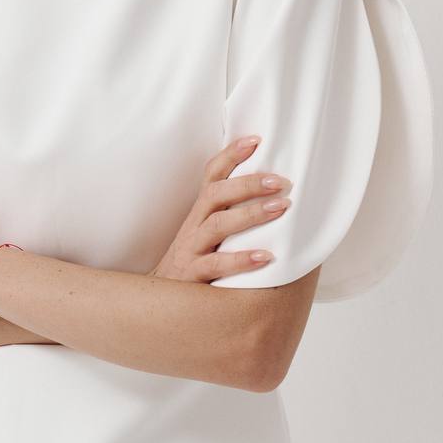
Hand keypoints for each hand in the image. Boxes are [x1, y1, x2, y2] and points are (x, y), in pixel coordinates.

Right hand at [148, 136, 291, 281]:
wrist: (160, 302)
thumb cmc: (195, 265)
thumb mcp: (209, 237)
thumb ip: (233, 218)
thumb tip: (277, 200)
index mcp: (199, 213)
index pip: (212, 176)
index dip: (231, 156)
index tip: (256, 140)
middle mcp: (193, 227)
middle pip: (216, 195)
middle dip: (248, 184)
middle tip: (280, 181)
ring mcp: (191, 251)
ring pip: (217, 225)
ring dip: (251, 214)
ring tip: (281, 208)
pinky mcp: (192, 277)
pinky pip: (216, 265)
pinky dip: (241, 259)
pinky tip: (265, 257)